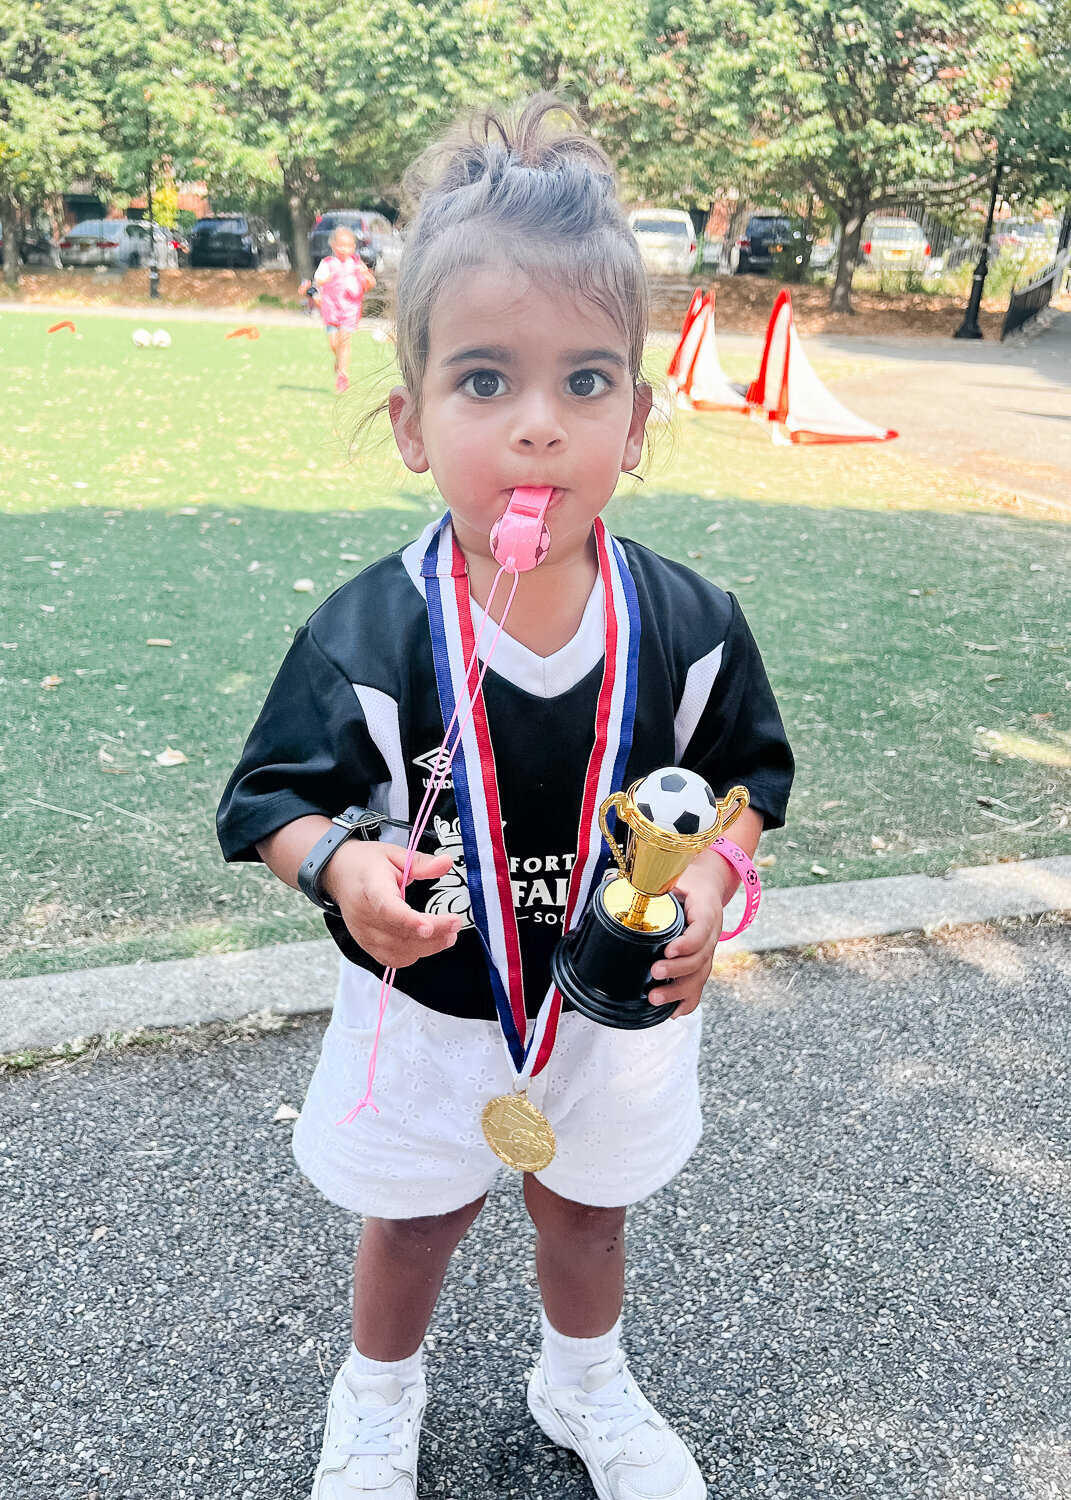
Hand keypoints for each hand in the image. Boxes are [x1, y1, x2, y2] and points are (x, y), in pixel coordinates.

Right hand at [320, 840, 463, 968]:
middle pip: (399, 934)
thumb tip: (447, 863)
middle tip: (455, 924)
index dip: (408, 920)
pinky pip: (392, 960)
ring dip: (427, 947)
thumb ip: (421, 863)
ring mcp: (364, 933)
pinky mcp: (366, 945)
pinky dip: (413, 955)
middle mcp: (364, 915)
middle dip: (433, 934)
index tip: (429, 926)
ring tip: (449, 935)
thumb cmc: (367, 864)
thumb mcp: (395, 854)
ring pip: (399, 952)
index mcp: (371, 887)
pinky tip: (427, 943)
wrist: (339, 874)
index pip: (387, 908)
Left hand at [647, 852, 724, 1018]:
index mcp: (705, 909)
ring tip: (654, 998)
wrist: (707, 884)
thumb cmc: (686, 881)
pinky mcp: (702, 962)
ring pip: (700, 976)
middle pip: (701, 958)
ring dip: (678, 990)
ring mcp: (708, 950)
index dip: (687, 943)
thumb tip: (611, 883)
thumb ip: (650, 885)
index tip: (668, 949)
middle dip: (678, 970)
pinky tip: (673, 1012)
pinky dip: (688, 1001)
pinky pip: (699, 986)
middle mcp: (711, 932)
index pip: (702, 928)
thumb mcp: (672, 877)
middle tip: (655, 972)